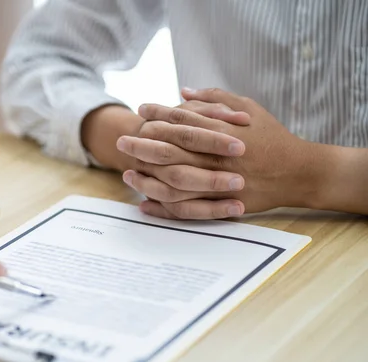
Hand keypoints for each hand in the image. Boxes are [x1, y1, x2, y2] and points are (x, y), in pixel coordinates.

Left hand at [117, 88, 317, 218]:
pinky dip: (162, 208)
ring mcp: (217, 183)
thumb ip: (215, 99)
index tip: (140, 110)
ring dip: (147, 178)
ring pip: (173, 182)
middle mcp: (216, 158)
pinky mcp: (220, 204)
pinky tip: (143, 203)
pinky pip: (185, 209)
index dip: (158, 115)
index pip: (181, 122)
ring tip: (127, 172)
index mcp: (222, 132)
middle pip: (170, 151)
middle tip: (122, 141)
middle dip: (142, 145)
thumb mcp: (248, 108)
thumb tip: (182, 92)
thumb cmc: (273, 136)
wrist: (297, 172)